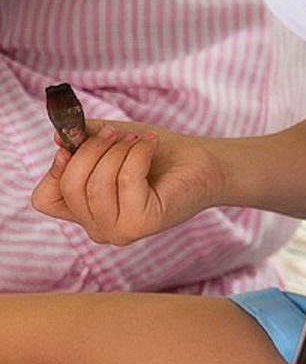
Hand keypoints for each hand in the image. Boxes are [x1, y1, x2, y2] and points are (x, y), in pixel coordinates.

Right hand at [31, 122, 223, 246]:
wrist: (203, 162)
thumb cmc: (157, 154)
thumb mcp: (113, 140)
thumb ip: (83, 139)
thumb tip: (58, 136)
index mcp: (84, 211)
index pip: (44, 200)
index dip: (55, 170)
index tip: (71, 144)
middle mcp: (97, 228)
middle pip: (71, 186)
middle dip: (93, 149)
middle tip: (118, 133)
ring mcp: (118, 231)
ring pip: (96, 184)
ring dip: (119, 151)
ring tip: (140, 140)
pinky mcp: (142, 224)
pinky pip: (125, 181)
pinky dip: (137, 155)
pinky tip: (150, 146)